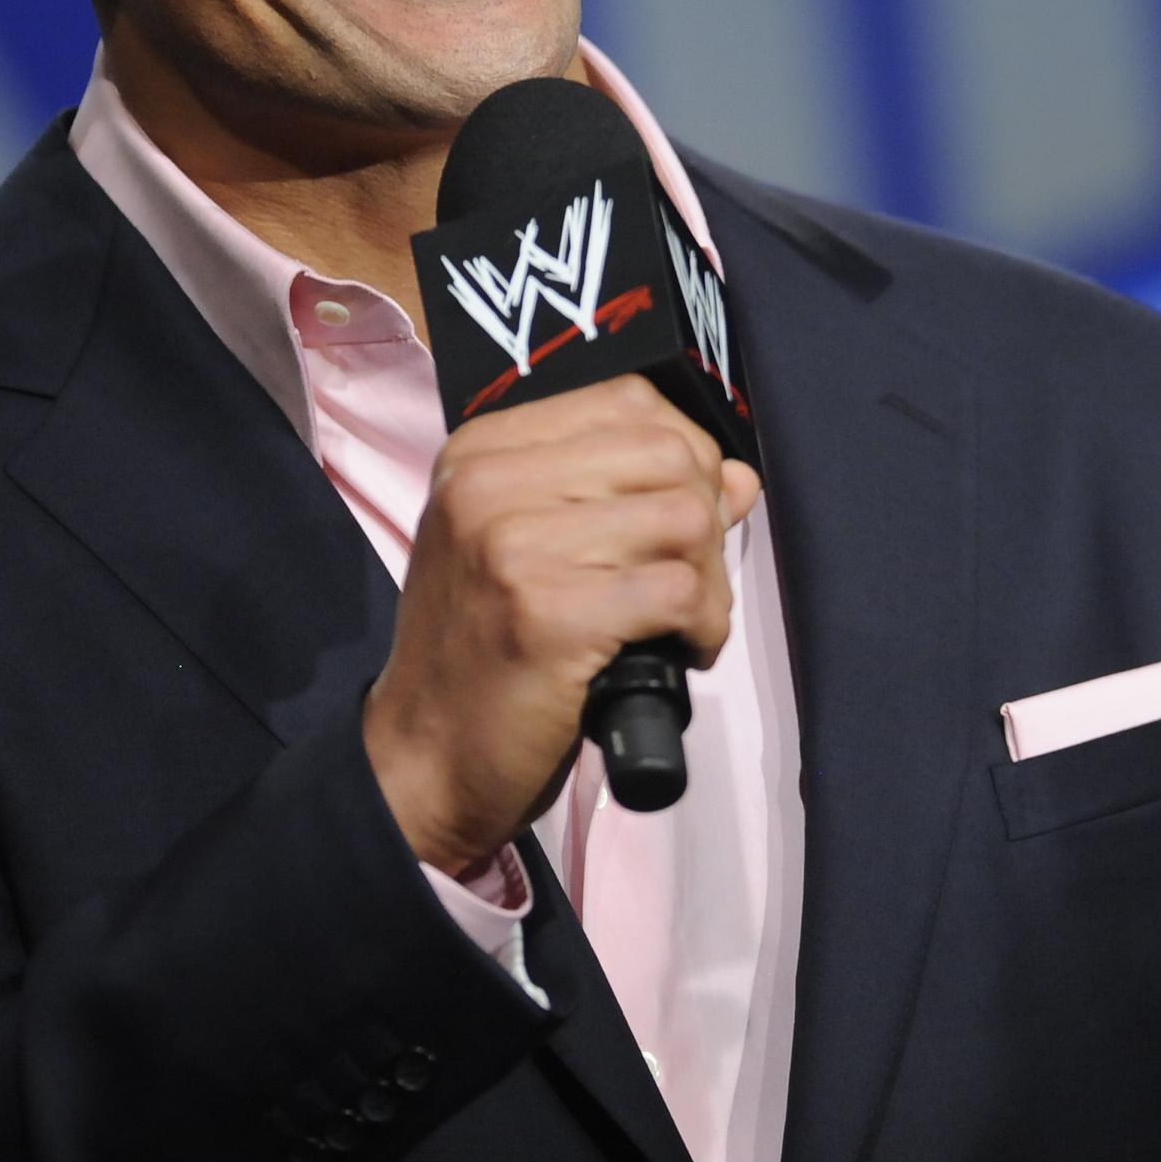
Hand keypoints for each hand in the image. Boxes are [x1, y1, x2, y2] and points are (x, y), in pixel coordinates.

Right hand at [363, 375, 760, 877]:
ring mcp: (513, 548)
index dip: (685, 456)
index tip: (684, 516)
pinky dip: (704, 626)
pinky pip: (679, 591)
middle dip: (707, 518)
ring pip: (685, 519)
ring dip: (710, 580)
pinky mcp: (548, 616)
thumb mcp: (529, 550)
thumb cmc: (485, 653)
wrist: (424, 760)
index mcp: (481, 452)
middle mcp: (487, 484)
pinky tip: (680, 652)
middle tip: (690, 580)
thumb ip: (623, 496)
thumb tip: (736, 475)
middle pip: (667, 453)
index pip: (628, 401)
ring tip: (685, 622)